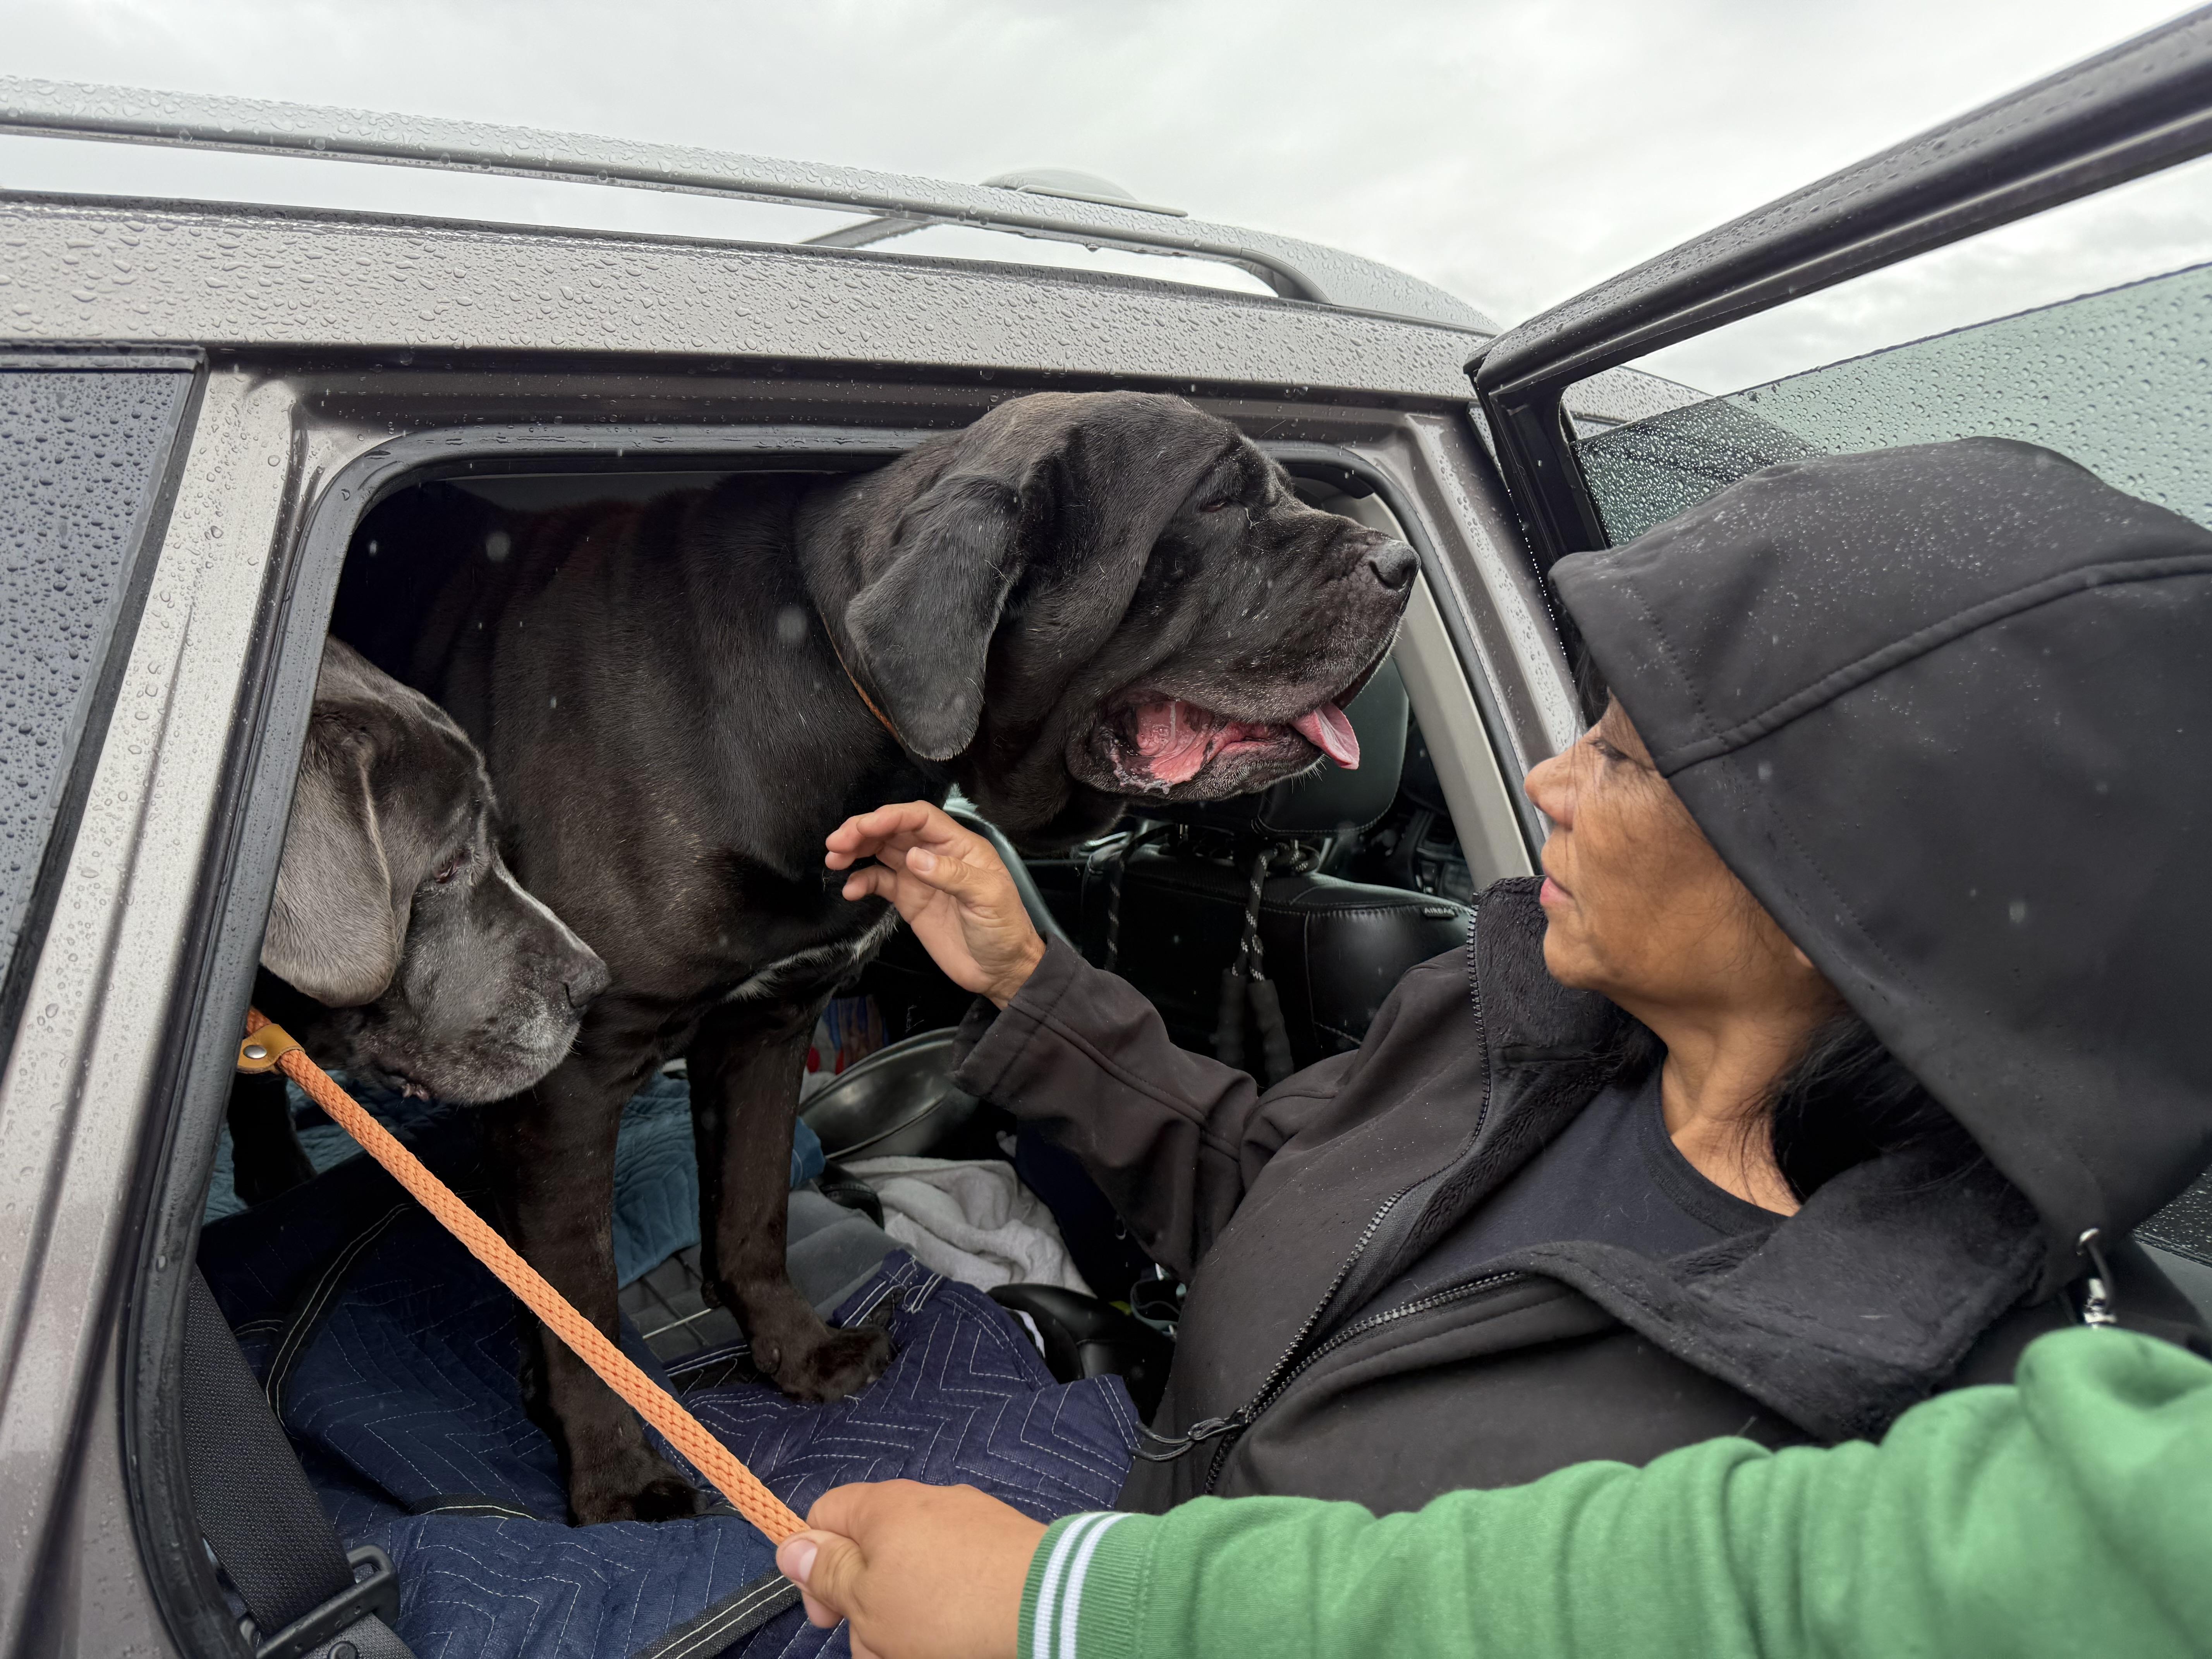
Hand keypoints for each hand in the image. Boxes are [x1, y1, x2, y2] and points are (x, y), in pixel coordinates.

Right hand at [775, 1480, 1046, 1658]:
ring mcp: (969, 1523)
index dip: (813, 1563)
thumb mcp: (867, 1600)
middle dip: (865, 1607)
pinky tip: (954, 1640)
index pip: (826, 1514)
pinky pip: (956, 1578)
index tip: (826, 1612)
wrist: (1046, 1605)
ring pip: (913, 1574)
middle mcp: (926, 1503)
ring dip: (904, 1618)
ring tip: (919, 1650)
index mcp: (884, 1505)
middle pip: (871, 1554)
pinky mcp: (1001, 1547)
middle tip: (875, 1648)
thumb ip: (828, 1572)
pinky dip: (947, 1610)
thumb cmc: (946, 1605)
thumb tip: (791, 1544)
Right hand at [826, 802, 1046, 1007]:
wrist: (1000, 971)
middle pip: (895, 830)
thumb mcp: (989, 898)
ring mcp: (920, 877)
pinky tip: (850, 890)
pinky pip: (879, 882)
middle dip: (864, 830)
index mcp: (960, 846)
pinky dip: (862, 882)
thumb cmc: (1004, 930)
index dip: (891, 816)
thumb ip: (953, 875)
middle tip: (836, 841)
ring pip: (882, 851)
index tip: (864, 826)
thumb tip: (915, 857)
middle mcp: (937, 854)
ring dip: (857, 850)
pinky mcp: (909, 899)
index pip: (921, 817)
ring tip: (833, 859)